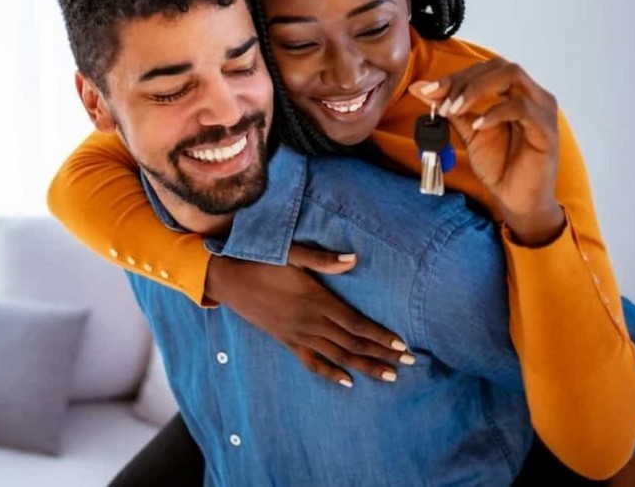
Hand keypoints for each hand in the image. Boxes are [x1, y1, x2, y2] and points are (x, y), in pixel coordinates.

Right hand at [203, 246, 413, 387]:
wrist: (226, 278)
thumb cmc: (258, 259)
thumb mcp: (290, 253)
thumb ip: (323, 259)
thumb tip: (354, 259)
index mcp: (315, 300)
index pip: (356, 324)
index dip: (381, 336)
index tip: (403, 346)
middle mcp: (309, 322)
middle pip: (352, 345)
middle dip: (382, 355)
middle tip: (408, 365)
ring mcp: (297, 334)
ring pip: (337, 356)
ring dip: (364, 367)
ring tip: (389, 376)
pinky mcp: (285, 340)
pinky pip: (312, 362)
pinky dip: (330, 373)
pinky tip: (347, 381)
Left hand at [410, 59, 565, 245]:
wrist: (517, 200)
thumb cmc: (499, 165)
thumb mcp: (468, 132)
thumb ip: (449, 108)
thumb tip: (419, 88)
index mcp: (517, 92)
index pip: (486, 69)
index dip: (456, 76)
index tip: (428, 90)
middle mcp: (534, 95)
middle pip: (499, 66)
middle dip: (464, 80)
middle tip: (441, 101)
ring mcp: (543, 111)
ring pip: (512, 76)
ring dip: (476, 90)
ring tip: (454, 110)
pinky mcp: (546, 130)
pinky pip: (521, 108)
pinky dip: (495, 112)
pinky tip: (478, 126)